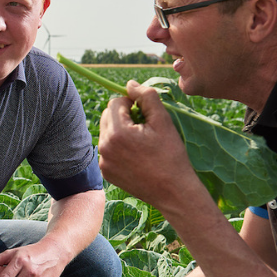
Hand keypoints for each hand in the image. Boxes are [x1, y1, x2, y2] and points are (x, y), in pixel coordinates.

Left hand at [98, 81, 194, 208]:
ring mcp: (103, 161)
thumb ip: (146, 97)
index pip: (115, 103)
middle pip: (107, 116)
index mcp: (117, 132)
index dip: (131, 103)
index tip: (145, 114)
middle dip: (123, 116)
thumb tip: (130, 84)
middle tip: (144, 128)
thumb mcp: (163, 121)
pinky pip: (107, 150)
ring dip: (120, 131)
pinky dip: (118, 147)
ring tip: (141, 142)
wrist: (174, 192)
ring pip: (107, 133)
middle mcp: (104, 147)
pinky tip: (136, 156)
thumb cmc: (171, 155)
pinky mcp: (106, 172)